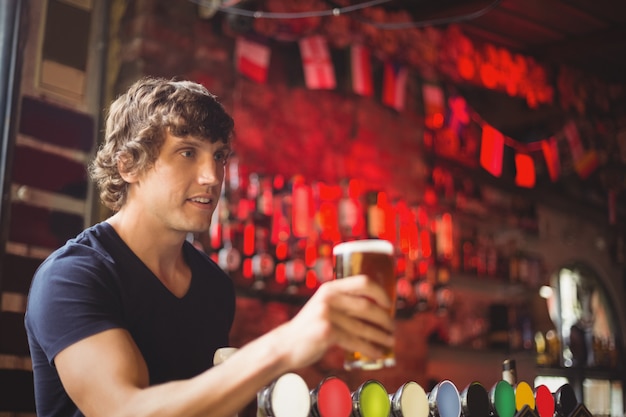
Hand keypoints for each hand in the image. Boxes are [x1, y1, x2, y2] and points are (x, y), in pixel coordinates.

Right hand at [273, 274, 394, 369]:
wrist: (285, 345)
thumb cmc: (309, 328)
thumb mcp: (324, 307)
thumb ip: (343, 304)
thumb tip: (377, 311)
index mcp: (330, 288)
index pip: (362, 282)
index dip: (380, 292)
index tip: (389, 304)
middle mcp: (328, 297)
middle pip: (367, 307)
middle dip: (385, 320)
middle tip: (392, 329)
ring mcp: (327, 314)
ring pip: (363, 327)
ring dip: (381, 336)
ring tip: (390, 342)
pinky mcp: (326, 332)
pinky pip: (355, 341)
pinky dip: (369, 349)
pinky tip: (377, 354)